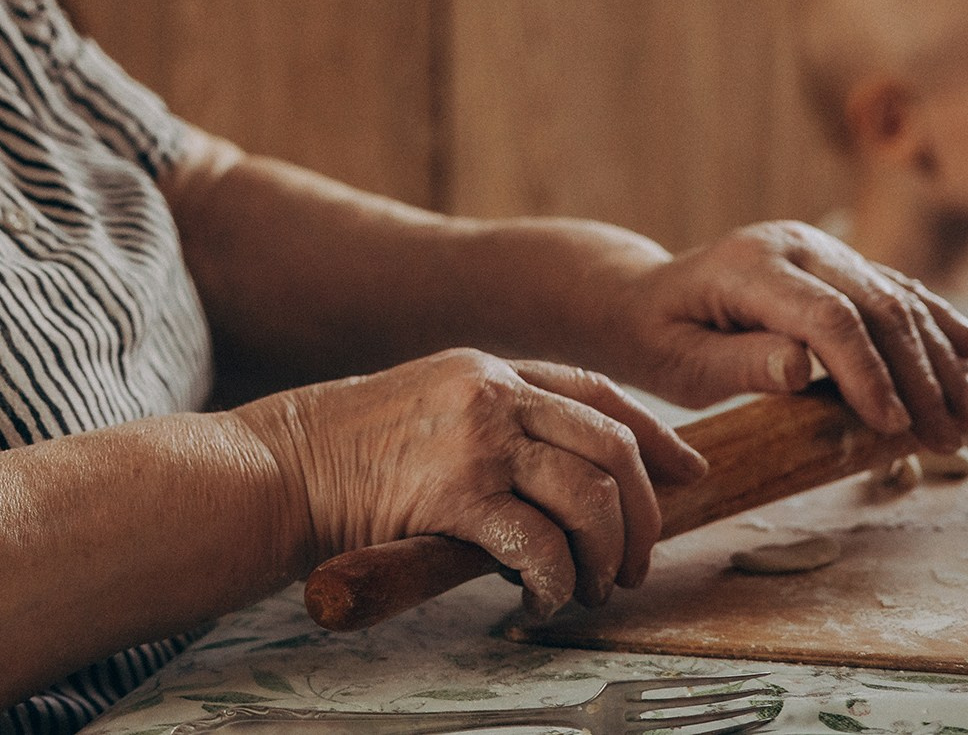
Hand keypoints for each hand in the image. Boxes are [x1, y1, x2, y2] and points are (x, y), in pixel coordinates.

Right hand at [231, 349, 708, 619]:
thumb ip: (488, 418)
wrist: (278, 467)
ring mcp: (477, 440)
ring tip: (593, 588)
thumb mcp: (427, 405)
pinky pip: (541, 546)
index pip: (599, 392)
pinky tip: (544, 599)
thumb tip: (557, 467)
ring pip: (591, 498)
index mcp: (488, 368)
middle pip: (613, 446)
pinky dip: (557, 583)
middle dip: (645, 514)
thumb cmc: (345, 452)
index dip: (655, 435)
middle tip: (637, 563)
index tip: (689, 472)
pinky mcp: (457, 494)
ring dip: (607, 557)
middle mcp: (492, 393)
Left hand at [610, 222, 967, 451]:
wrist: (642, 297)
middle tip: (952, 438)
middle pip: (876, 306)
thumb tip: (800, 369)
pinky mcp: (835, 262)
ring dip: (942, 359)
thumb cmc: (656, 338)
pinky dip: (937, 323)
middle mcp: (793, 246)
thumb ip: (739, 363)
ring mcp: (819, 249)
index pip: (828, 318)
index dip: (868, 372)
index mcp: (749, 267)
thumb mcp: (680, 362)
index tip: (894, 427)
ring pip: (897, 298)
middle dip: (921, 377)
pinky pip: (895, 289)